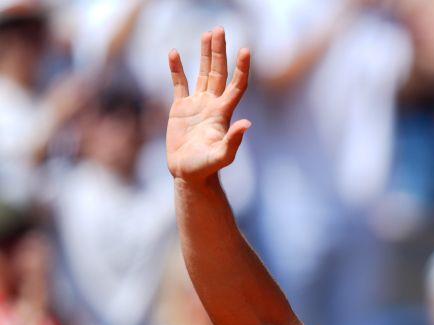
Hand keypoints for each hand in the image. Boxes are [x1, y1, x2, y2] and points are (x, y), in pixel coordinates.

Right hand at [165, 28, 251, 182]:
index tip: (246, 50)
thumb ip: (233, 141)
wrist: (189, 174)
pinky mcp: (180, 108)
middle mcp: (212, 104)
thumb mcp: (222, 156)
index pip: (236, 85)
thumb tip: (247, 124)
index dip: (241, 68)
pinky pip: (179, 84)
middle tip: (220, 29)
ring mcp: (197, 105)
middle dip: (220, 51)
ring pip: (203, 73)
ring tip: (208, 34)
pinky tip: (174, 53)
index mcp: (223, 113)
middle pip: (219, 72)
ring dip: (205, 54)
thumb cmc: (207, 168)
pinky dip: (177, 69)